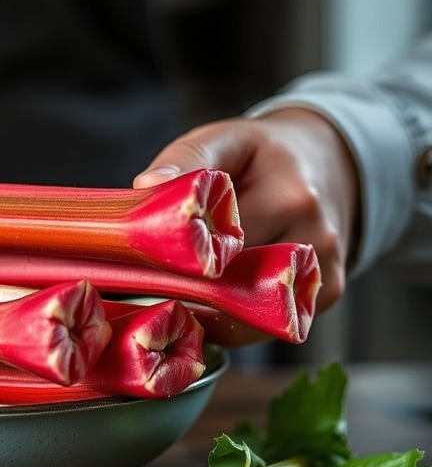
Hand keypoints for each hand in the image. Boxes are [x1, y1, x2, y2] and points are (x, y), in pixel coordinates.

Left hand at [134, 108, 360, 314]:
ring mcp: (324, 272)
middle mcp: (315, 238)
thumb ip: (185, 159)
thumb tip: (147, 186)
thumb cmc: (261, 155)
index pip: (216, 244)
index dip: (171, 255)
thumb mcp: (224, 140)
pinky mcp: (328, 296)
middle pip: (230, 284)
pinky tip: (201, 302)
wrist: (326, 161)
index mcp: (288, 196)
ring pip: (245, 315)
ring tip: (165, 292)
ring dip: (202, 309)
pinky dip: (227, 321)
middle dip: (181, 286)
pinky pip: (263, 326)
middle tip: (139, 282)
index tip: (137, 260)